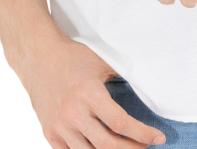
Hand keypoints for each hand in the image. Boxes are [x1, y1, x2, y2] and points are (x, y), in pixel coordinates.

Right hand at [10, 29, 166, 147]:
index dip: (142, 134)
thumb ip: (122, 72)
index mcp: (89, 94)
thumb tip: (146, 79)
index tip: (158, 138)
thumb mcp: (100, 60)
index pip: (120, 123)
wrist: (39, 58)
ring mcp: (59, 126)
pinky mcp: (49, 133)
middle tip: (146, 147)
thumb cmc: (72, 57)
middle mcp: (73, 113)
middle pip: (108, 146)